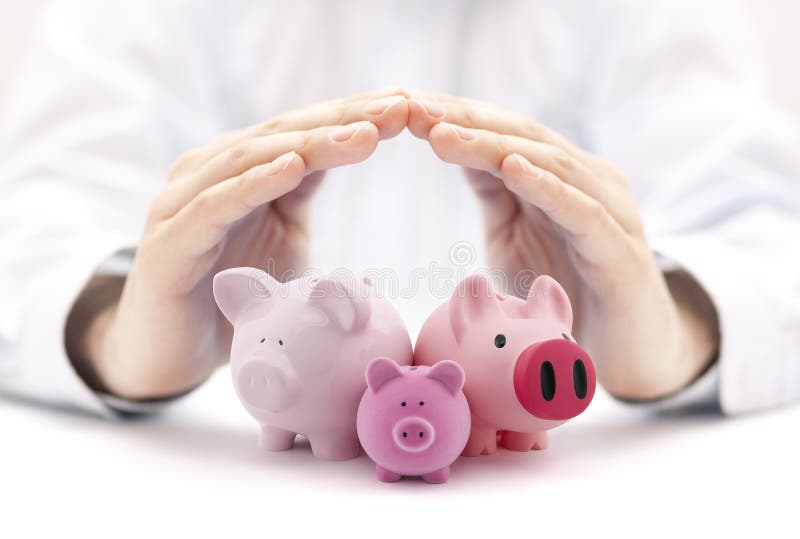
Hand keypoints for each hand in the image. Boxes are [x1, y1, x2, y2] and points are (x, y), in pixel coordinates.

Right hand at [73, 90, 409, 398]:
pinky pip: (214, 206)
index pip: (302, 133)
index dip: (352, 117)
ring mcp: (183, 204)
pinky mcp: (169, 244)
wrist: (169, 354)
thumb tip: (350, 164)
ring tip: (363, 134)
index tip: (405, 106)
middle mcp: (208, 173)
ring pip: (251, 160)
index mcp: (239, 170)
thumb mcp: (280, 237)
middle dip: (342, 121)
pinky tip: (293, 167)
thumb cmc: (229, 294)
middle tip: (397, 109)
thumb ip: (301, 195)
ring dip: (310, 144)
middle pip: (282, 135)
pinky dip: (254, 184)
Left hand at [407, 92, 718, 399]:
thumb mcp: (514, 236)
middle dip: (465, 122)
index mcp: (561, 176)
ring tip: (443, 133)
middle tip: (413, 109)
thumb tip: (453, 146)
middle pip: (524, 137)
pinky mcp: (621, 252)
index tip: (404, 106)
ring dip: (493, 146)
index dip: (456, 117)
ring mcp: (611, 212)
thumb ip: (494, 193)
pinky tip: (512, 168)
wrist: (626, 353)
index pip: (504, 133)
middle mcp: (589, 182)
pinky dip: (548, 187)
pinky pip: (584, 212)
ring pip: (551, 165)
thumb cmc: (566, 290)